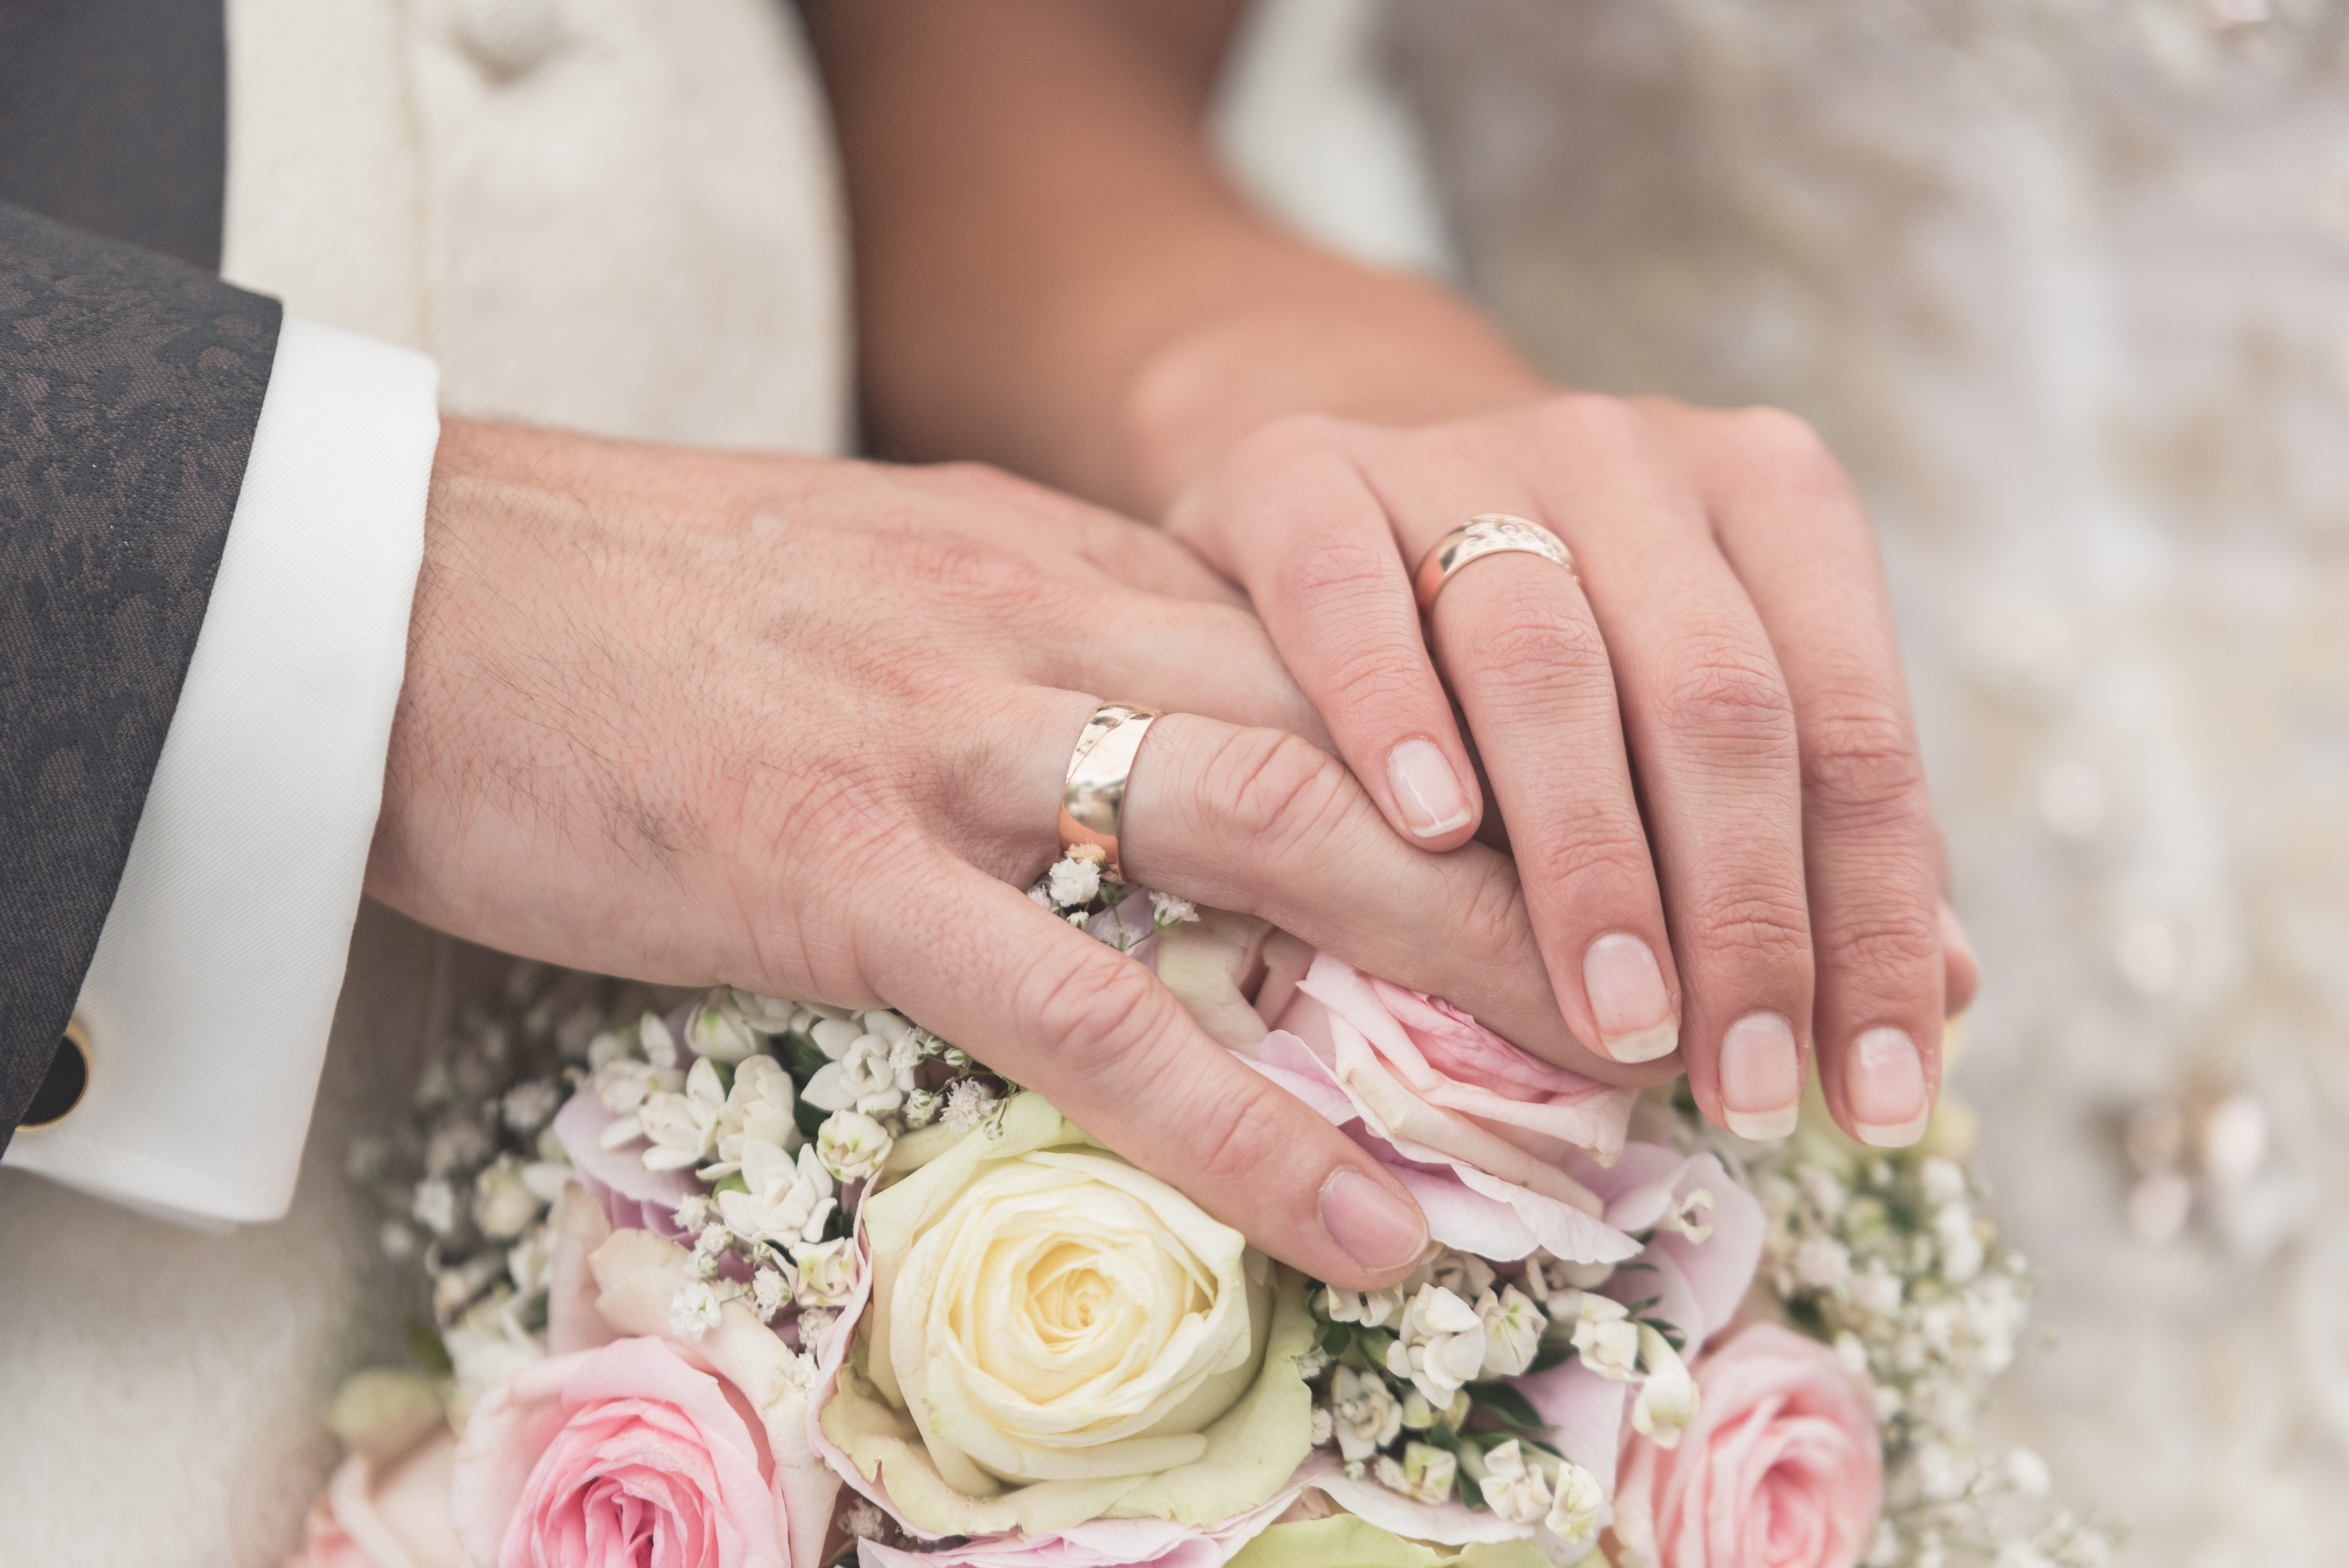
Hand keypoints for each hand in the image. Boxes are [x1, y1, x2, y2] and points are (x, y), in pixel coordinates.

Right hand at [369, 419, 1660, 1287]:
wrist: (415, 581)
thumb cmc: (647, 604)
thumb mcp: (893, 582)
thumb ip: (1052, 642)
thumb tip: (1180, 725)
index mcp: (1068, 567)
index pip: (1359, 655)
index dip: (1536, 750)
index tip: (1666, 843)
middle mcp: (1051, 631)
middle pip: (1374, 740)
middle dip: (1578, 860)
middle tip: (1732, 978)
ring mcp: (948, 749)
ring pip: (1279, 846)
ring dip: (1472, 974)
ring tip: (1631, 1089)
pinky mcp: (833, 871)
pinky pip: (1082, 1010)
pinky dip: (1238, 1120)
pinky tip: (1364, 1221)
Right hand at [1167, 395, 1979, 1147]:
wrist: (1352, 496)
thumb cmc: (1553, 647)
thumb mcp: (1692, 713)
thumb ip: (1811, 833)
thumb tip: (1945, 994)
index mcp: (1768, 496)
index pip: (1855, 733)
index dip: (1875, 926)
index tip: (1875, 1101)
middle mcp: (1627, 456)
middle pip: (1716, 698)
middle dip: (1745, 919)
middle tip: (1746, 1092)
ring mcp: (1459, 452)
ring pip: (1542, 653)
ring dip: (1591, 857)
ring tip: (1616, 1021)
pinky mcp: (1303, 476)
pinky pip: (1348, 589)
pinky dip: (1392, 708)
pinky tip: (1431, 830)